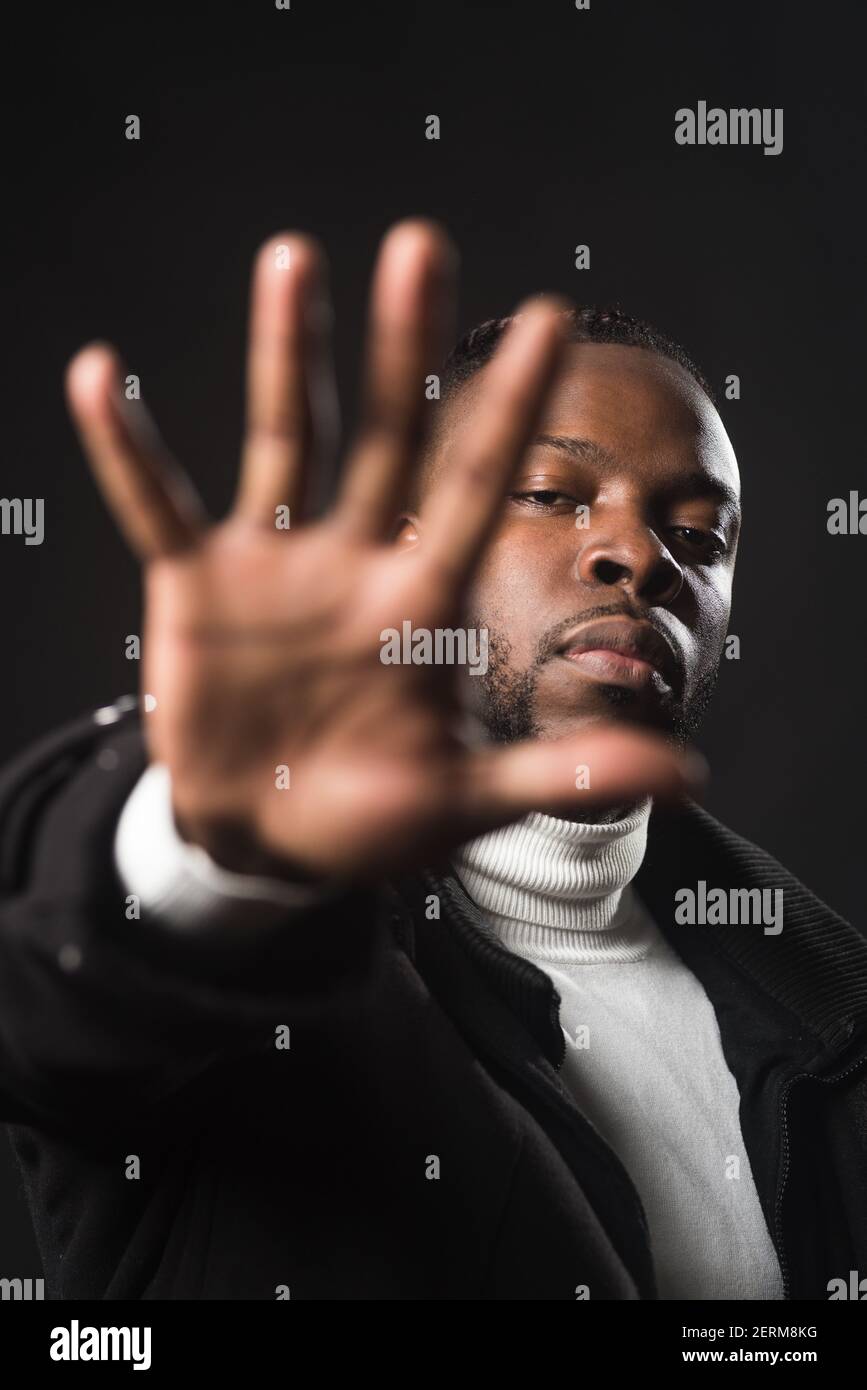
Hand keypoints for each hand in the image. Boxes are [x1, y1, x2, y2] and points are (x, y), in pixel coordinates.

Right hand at [65, 221, 701, 882]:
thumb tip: (687, 776)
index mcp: (423, 602)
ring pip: (285, 440)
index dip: (510, 410)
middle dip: (402, 349)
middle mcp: (356, 561)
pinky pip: (157, 504)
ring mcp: (277, 565)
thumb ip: (561, 776)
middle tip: (424, 244)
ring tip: (294, 260)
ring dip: (284, 354)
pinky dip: (129, 450)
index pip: (479, 489)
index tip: (550, 319)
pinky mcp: (198, 584)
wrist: (263, 836)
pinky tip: (100, 378)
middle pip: (386, 437)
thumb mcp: (464, 801)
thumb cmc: (370, 818)